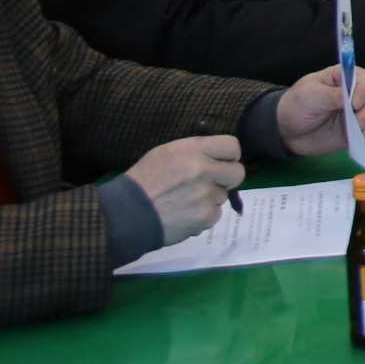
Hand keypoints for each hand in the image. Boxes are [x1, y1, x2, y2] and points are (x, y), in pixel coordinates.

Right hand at [123, 134, 248, 241]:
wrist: (127, 213)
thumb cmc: (145, 179)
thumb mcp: (167, 153)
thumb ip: (196, 152)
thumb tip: (218, 157)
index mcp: (194, 150)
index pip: (232, 146)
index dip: (229, 155)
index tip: (222, 161)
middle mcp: (204, 170)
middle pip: (237, 173)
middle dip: (226, 178)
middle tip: (210, 182)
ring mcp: (206, 195)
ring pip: (223, 195)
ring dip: (209, 198)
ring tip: (185, 200)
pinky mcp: (204, 217)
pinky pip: (215, 214)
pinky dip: (203, 215)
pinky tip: (184, 213)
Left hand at [270, 63, 364, 156]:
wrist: (286, 132)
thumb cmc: (295, 106)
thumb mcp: (308, 96)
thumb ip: (330, 95)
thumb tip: (349, 97)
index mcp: (340, 79)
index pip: (362, 77)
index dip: (364, 87)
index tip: (355, 103)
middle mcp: (350, 95)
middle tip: (355, 120)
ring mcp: (352, 114)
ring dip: (364, 123)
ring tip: (351, 130)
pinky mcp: (352, 131)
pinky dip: (363, 136)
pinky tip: (353, 139)